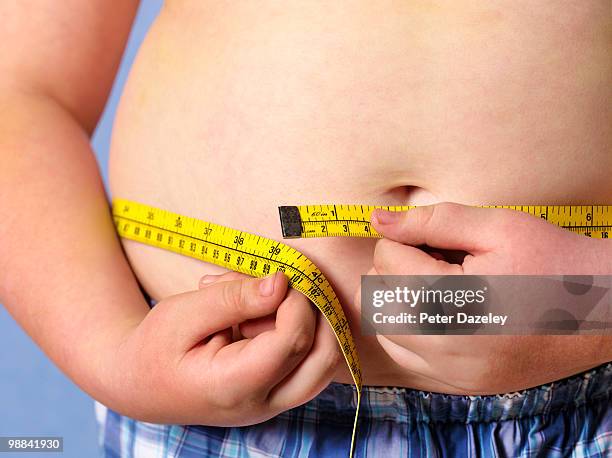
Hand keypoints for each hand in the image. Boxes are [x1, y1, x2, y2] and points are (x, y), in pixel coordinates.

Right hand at [106, 271, 340, 425]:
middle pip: (324, 359)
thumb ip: (234, 299)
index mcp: (233, 387)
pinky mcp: (275, 391)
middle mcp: (261, 403)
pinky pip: (306, 359)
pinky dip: (292, 328)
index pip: (291, 342)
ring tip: (256, 302)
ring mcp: (271, 402)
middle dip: (318, 313)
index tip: (277, 276)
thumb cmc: (153, 347)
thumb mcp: (183, 314)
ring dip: (306, 321)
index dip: (296, 302)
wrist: (138, 384)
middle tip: (285, 286)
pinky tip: (252, 313)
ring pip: (323, 362)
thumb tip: (282, 283)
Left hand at [358, 202, 609, 393]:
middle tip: (435, 259)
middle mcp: (444, 346)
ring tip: (436, 284)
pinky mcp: (464, 385)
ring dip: (398, 301)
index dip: (405, 239)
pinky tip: (440, 313)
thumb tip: (377, 221)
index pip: (386, 259)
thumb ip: (431, 220)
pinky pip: (410, 358)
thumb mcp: (497, 227)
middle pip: (377, 296)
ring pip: (386, 331)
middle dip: (396, 269)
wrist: (606, 310)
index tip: (435, 239)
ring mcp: (454, 373)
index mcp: (449, 300)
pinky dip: (410, 331)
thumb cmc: (554, 260)